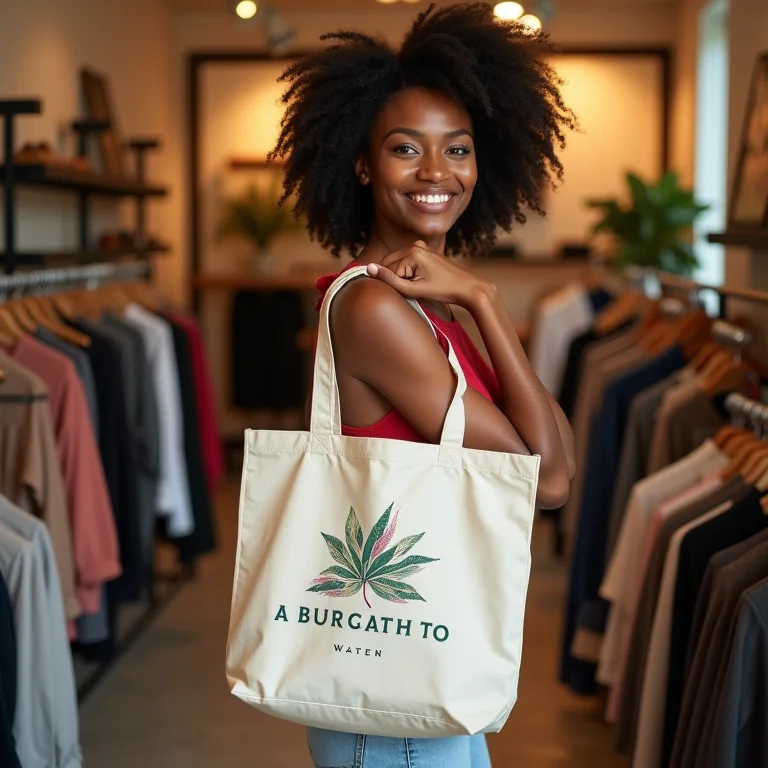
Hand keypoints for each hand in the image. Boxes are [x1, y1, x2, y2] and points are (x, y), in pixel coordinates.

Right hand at [365, 241, 492, 307]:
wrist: (468, 288)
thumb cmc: (443, 290)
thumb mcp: (414, 290)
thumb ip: (390, 280)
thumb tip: (368, 268)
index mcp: (412, 252)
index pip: (387, 269)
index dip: (392, 284)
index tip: (407, 292)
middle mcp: (415, 244)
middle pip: (390, 263)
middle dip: (395, 278)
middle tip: (412, 290)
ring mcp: (421, 246)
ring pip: (397, 263)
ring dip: (401, 276)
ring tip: (418, 286)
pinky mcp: (425, 250)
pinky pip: (406, 261)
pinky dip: (408, 272)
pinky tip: (421, 281)